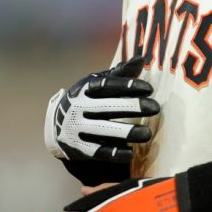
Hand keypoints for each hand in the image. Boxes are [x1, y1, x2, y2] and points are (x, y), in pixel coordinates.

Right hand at [44, 56, 158, 164]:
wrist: (56, 125)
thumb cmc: (88, 99)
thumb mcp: (100, 83)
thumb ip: (121, 73)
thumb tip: (142, 59)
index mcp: (85, 88)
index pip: (107, 85)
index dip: (128, 86)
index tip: (149, 88)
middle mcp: (79, 107)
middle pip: (107, 106)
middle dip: (132, 107)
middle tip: (155, 107)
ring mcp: (76, 127)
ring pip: (103, 129)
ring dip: (126, 132)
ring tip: (147, 134)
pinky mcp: (78, 147)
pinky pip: (97, 151)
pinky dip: (113, 153)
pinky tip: (130, 153)